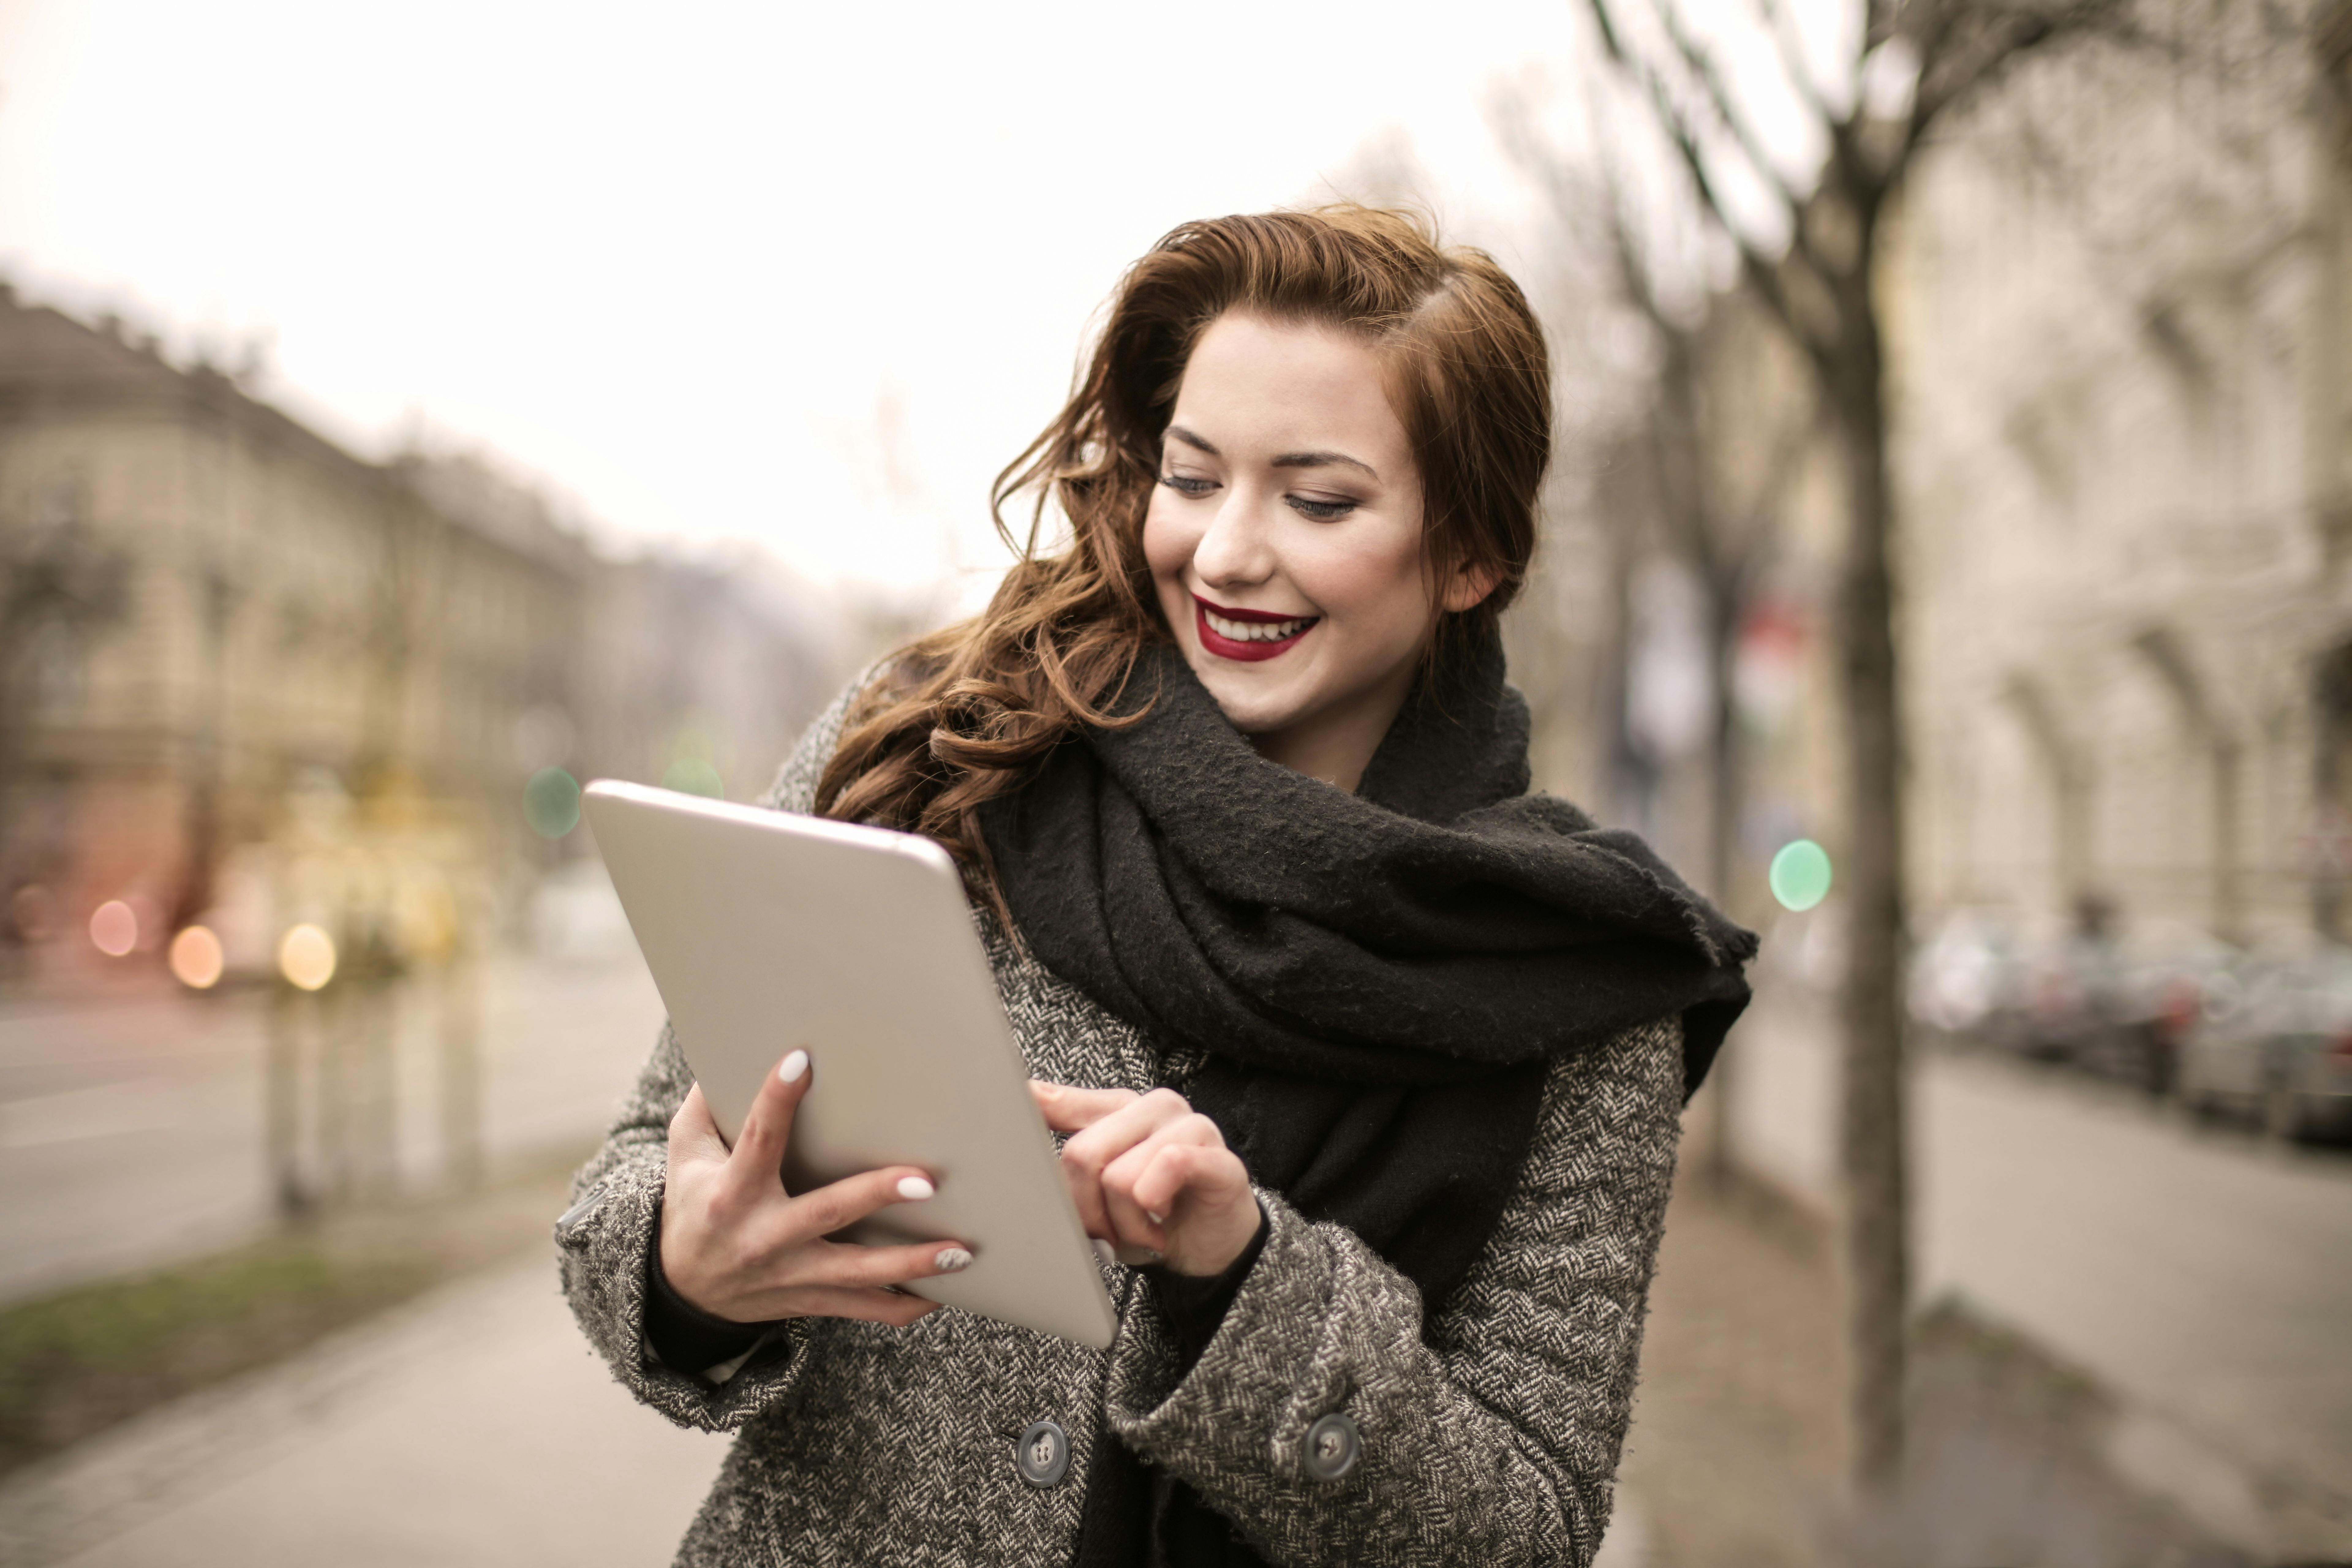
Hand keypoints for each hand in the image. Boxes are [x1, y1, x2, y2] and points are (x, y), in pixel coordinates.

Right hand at [660, 1049, 970, 1325]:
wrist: (682, 1290)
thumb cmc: (692, 1206)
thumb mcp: (684, 1155)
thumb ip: (703, 1108)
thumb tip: (720, 1053)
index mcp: (731, 1193)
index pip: (758, 1140)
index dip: (777, 1100)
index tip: (801, 1061)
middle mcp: (763, 1237)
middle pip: (827, 1212)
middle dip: (877, 1195)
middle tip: (926, 1181)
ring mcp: (790, 1275)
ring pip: (858, 1274)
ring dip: (912, 1263)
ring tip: (960, 1251)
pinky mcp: (809, 1301)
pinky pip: (864, 1310)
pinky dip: (904, 1305)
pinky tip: (942, 1293)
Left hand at [1030, 1082, 1261, 1276]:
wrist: (1212, 1249)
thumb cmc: (1152, 1213)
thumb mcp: (1099, 1185)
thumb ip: (1066, 1156)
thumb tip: (1022, 1113)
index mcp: (1120, 1107)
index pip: (1058, 1103)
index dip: (1029, 1120)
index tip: (1006, 1127)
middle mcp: (1155, 1106)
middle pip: (1083, 1155)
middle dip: (1086, 1211)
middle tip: (1106, 1233)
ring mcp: (1192, 1127)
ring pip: (1122, 1176)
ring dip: (1124, 1224)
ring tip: (1140, 1232)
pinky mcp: (1219, 1159)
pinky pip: (1170, 1165)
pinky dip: (1153, 1211)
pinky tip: (1160, 1225)